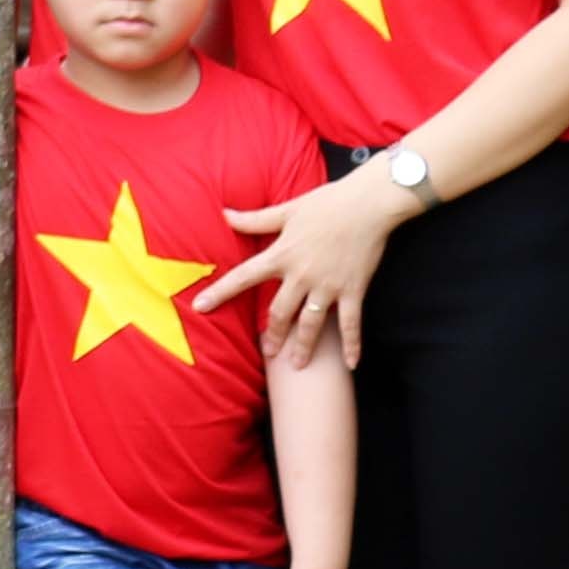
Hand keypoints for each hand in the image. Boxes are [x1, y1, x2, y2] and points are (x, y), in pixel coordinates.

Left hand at [204, 166, 409, 369]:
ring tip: (298, 365)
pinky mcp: (353, 290)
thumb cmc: (327, 203)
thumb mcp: (287, 210)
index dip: (219, 292)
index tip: (200, 307)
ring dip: (303, 346)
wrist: (368, 204)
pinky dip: (352, 345)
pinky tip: (350, 364)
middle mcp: (301, 275)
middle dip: (272, 335)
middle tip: (268, 353)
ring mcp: (328, 285)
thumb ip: (255, 220)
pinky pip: (351, 323)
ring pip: (311, 324)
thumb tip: (224, 213)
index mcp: (281, 255)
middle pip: (279, 313)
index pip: (242, 277)